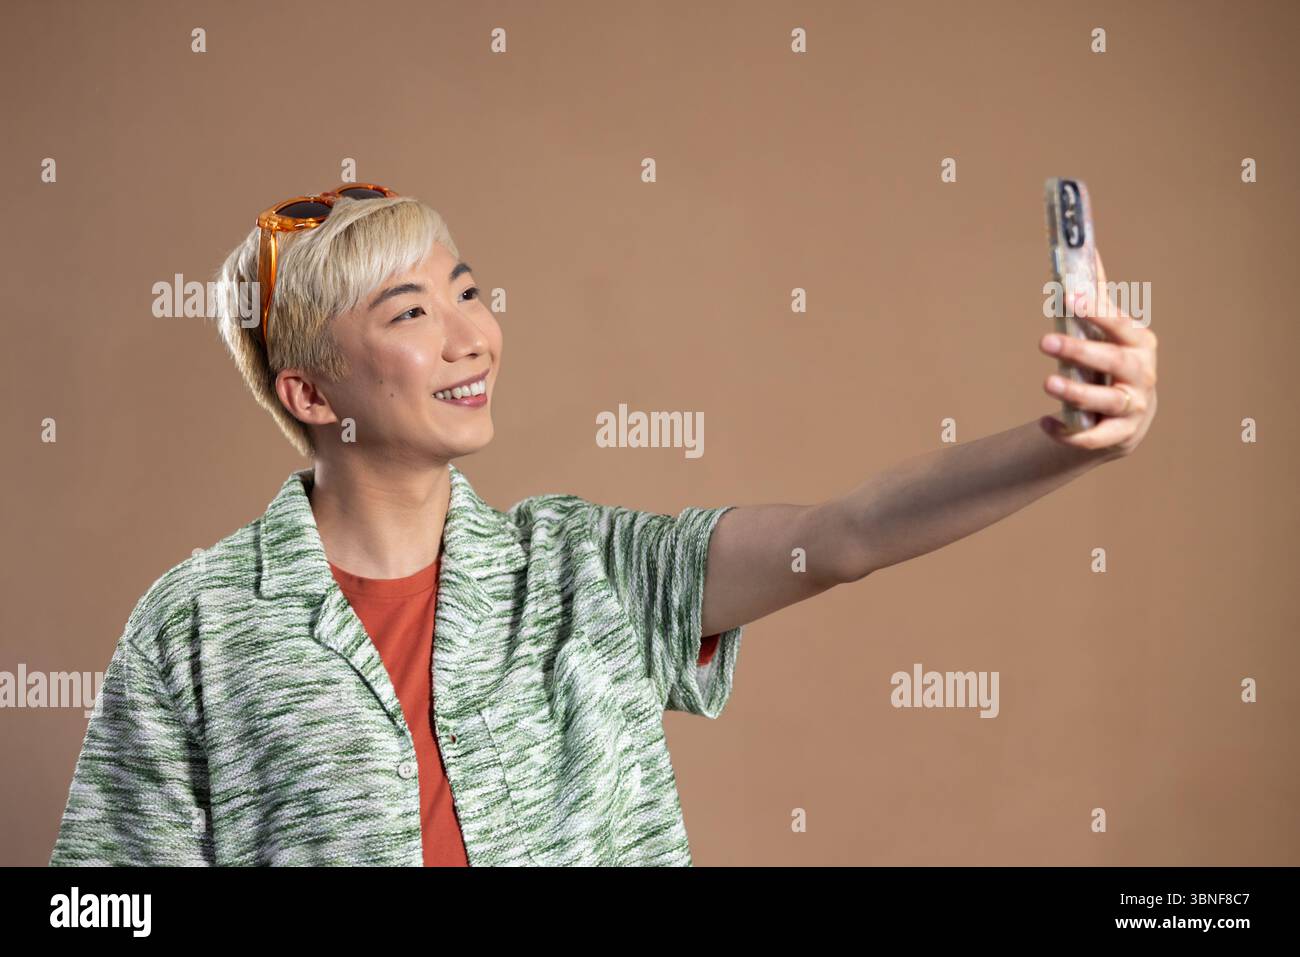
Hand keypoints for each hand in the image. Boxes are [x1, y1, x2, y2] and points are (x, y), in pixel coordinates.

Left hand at [1038, 249, 1157, 457]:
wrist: (1129, 417)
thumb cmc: (1113, 363)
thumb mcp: (1110, 332)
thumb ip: (1097, 297)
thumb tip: (1086, 249)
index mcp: (1139, 342)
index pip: (1119, 324)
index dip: (1097, 311)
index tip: (1071, 296)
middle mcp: (1142, 373)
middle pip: (1113, 361)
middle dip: (1080, 351)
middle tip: (1045, 341)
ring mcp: (1134, 406)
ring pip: (1105, 401)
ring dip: (1075, 392)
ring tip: (1047, 383)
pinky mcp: (1120, 434)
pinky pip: (1093, 437)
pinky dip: (1069, 432)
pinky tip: (1046, 423)